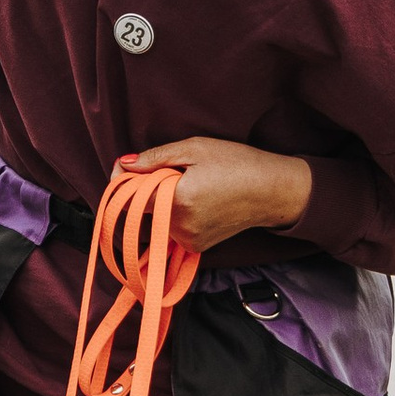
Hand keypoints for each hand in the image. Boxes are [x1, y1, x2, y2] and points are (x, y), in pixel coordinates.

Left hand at [115, 137, 313, 254]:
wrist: (271, 191)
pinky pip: (172, 229)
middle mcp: (182, 226)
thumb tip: (122, 164)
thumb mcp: (195, 148)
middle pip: (145, 207)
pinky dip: (177, 216)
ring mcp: (189, 240)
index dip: (128, 180)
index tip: (130, 169)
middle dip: (151, 190)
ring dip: (164, 203)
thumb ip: (155, 158)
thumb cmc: (237, 163)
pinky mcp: (197, 247)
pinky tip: (199, 201)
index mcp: (179, 200)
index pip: (133, 196)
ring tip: (193, 186)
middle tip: (176, 173)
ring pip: (158, 219)